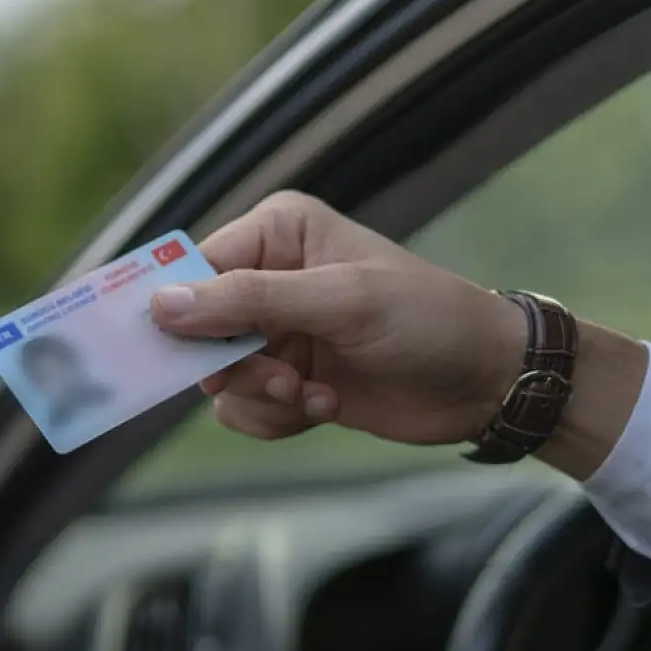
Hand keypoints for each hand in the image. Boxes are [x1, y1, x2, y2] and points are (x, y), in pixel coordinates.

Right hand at [149, 192, 524, 445]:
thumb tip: (164, 305)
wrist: (487, 381)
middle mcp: (269, 277)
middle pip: (197, 330)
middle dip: (233, 366)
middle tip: (279, 380)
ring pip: (217, 378)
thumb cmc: (428, 319)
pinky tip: (326, 406)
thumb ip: (250, 301)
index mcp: (278, 232)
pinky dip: (277, 418)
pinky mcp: (289, 379)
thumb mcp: (341, 302)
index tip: (171, 352)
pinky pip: (244, 407)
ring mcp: (278, 332)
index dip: (178, 312)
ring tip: (311, 395)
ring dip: (261, 397)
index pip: (194, 268)